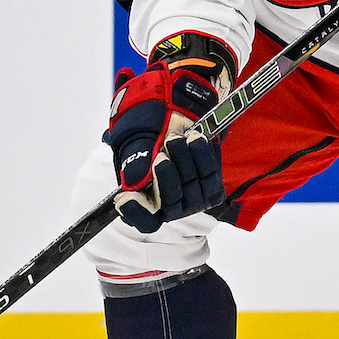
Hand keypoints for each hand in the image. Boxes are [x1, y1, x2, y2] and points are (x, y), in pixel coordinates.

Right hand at [106, 37, 234, 231]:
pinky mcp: (211, 189)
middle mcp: (169, 207)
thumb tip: (136, 179)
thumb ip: (135, 159)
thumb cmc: (151, 132)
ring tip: (178, 137)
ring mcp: (192, 201)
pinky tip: (196, 138)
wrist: (178, 119)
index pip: (142, 220)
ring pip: (192, 189)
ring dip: (186, 159)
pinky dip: (203, 156)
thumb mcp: (138, 140)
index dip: (134, 212)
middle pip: (170, 204)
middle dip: (167, 175)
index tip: (126, 196)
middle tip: (164, 149)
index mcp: (145, 201)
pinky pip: (210, 177)